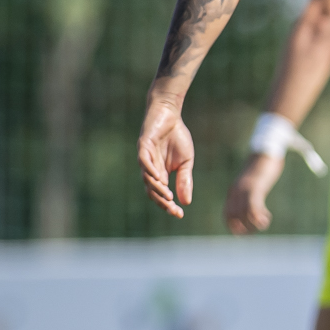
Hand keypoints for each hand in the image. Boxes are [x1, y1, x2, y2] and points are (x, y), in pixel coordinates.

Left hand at [138, 95, 196, 219]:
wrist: (170, 115)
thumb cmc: (177, 137)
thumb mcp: (186, 162)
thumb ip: (185, 180)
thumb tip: (186, 202)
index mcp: (160, 174)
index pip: (162, 194)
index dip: (169, 205)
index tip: (180, 214)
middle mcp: (150, 170)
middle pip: (152, 191)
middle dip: (162, 202)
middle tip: (173, 209)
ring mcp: (145, 159)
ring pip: (147, 179)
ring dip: (157, 189)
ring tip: (168, 196)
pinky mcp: (143, 147)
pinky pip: (144, 162)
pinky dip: (150, 171)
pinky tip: (159, 178)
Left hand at [226, 152, 285, 234]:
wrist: (266, 151)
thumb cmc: (262, 167)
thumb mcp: (253, 181)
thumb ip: (250, 192)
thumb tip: (253, 203)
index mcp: (234, 191)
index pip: (228, 214)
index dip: (234, 226)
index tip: (243, 233)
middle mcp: (236, 191)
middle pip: (234, 216)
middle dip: (243, 228)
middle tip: (255, 231)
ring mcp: (245, 189)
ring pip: (244, 214)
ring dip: (253, 224)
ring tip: (263, 225)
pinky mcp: (255, 188)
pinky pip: (254, 207)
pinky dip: (259, 217)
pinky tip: (266, 219)